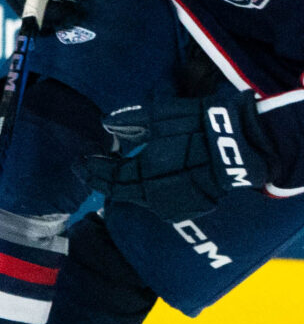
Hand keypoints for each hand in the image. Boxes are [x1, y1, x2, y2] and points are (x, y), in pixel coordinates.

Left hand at [90, 92, 266, 219]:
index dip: (91, 169)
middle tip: (90, 170)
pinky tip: (142, 185)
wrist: (242, 145)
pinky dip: (148, 194)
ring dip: (125, 188)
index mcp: (143, 173)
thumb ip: (131, 120)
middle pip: (120, 191)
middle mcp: (154, 195)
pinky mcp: (190, 209)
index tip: (80, 161)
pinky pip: (160, 203)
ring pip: (139, 199)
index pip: (108, 176)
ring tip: (112, 178)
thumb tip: (107, 122)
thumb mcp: (162, 114)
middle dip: (103, 180)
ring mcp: (173, 205)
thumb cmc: (199, 125)